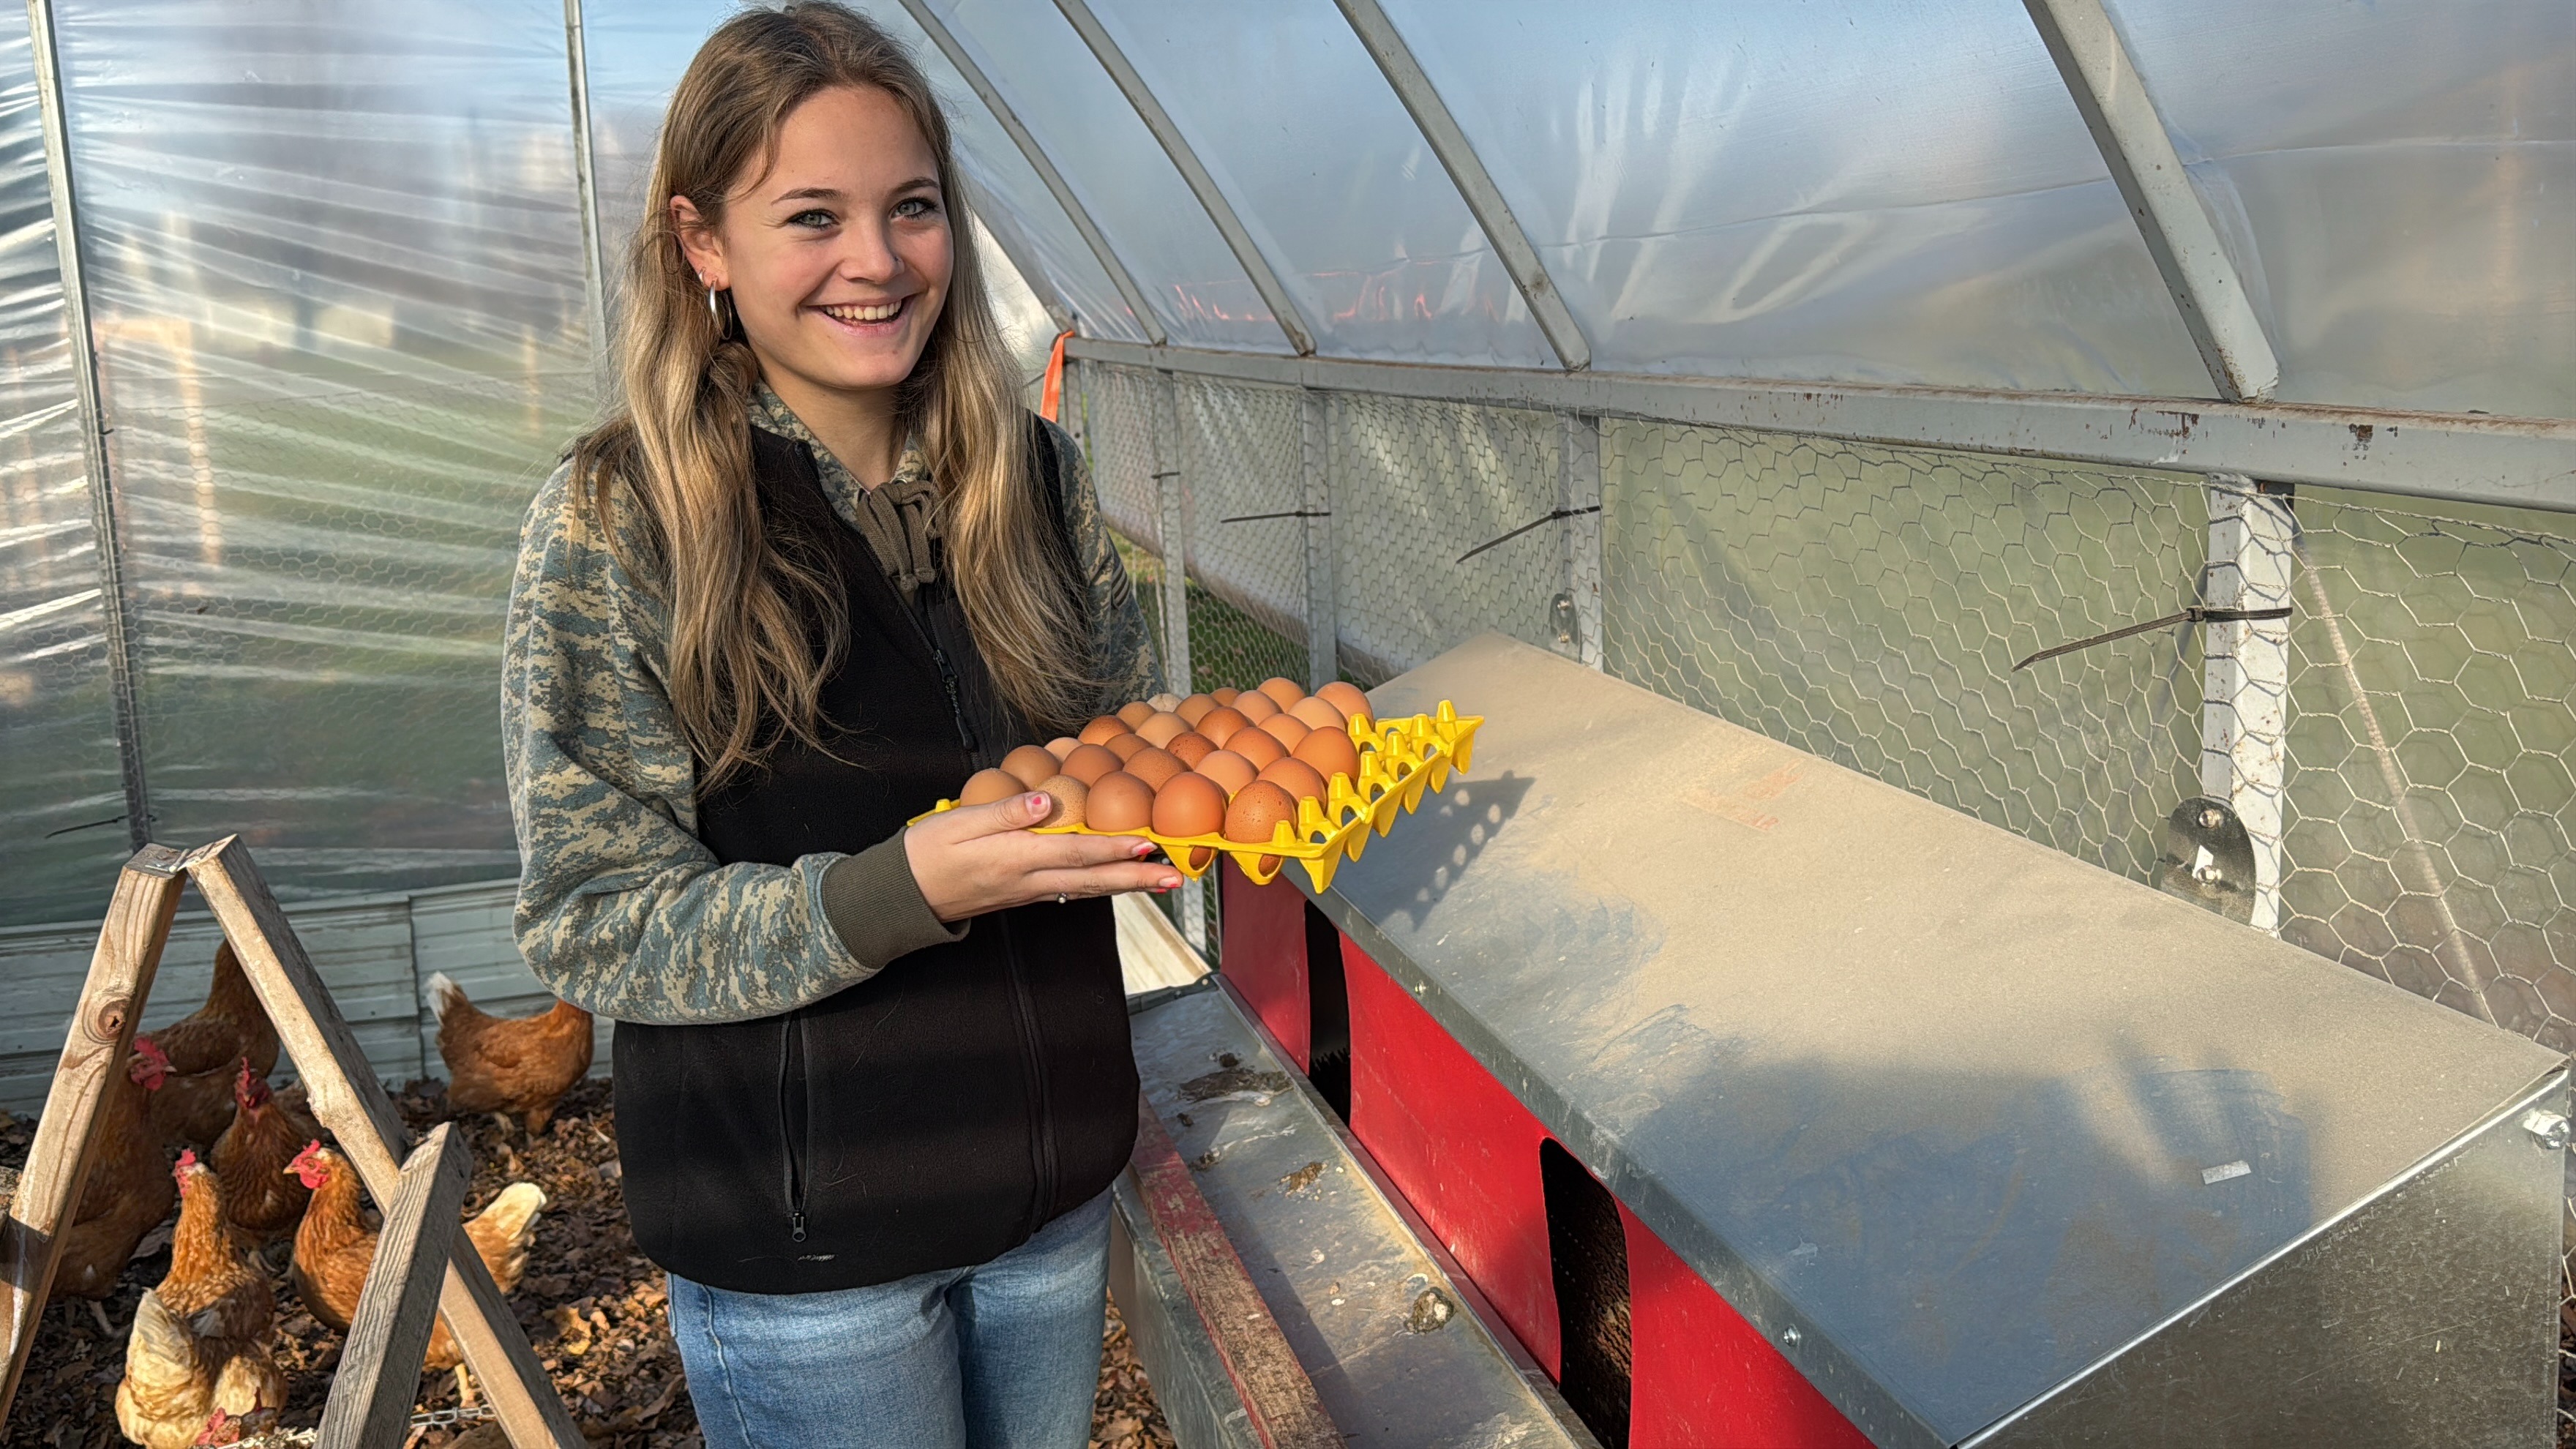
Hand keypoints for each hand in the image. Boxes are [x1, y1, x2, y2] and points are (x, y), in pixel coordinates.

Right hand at [905, 791, 1182, 922]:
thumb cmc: (928, 850)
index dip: (1113, 849)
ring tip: (1161, 881)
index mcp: (1015, 857)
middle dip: (1136, 879)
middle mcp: (1029, 880)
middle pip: (1092, 880)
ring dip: (1126, 886)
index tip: (1147, 843)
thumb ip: (1004, 812)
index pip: (1075, 853)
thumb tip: (1044, 801)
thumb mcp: (959, 823)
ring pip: (1086, 890)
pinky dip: (1100, 886)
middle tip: (1175, 877)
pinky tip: (1119, 881)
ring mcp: (1029, 891)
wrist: (904, 894)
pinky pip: (1071, 891)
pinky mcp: (1025, 894)